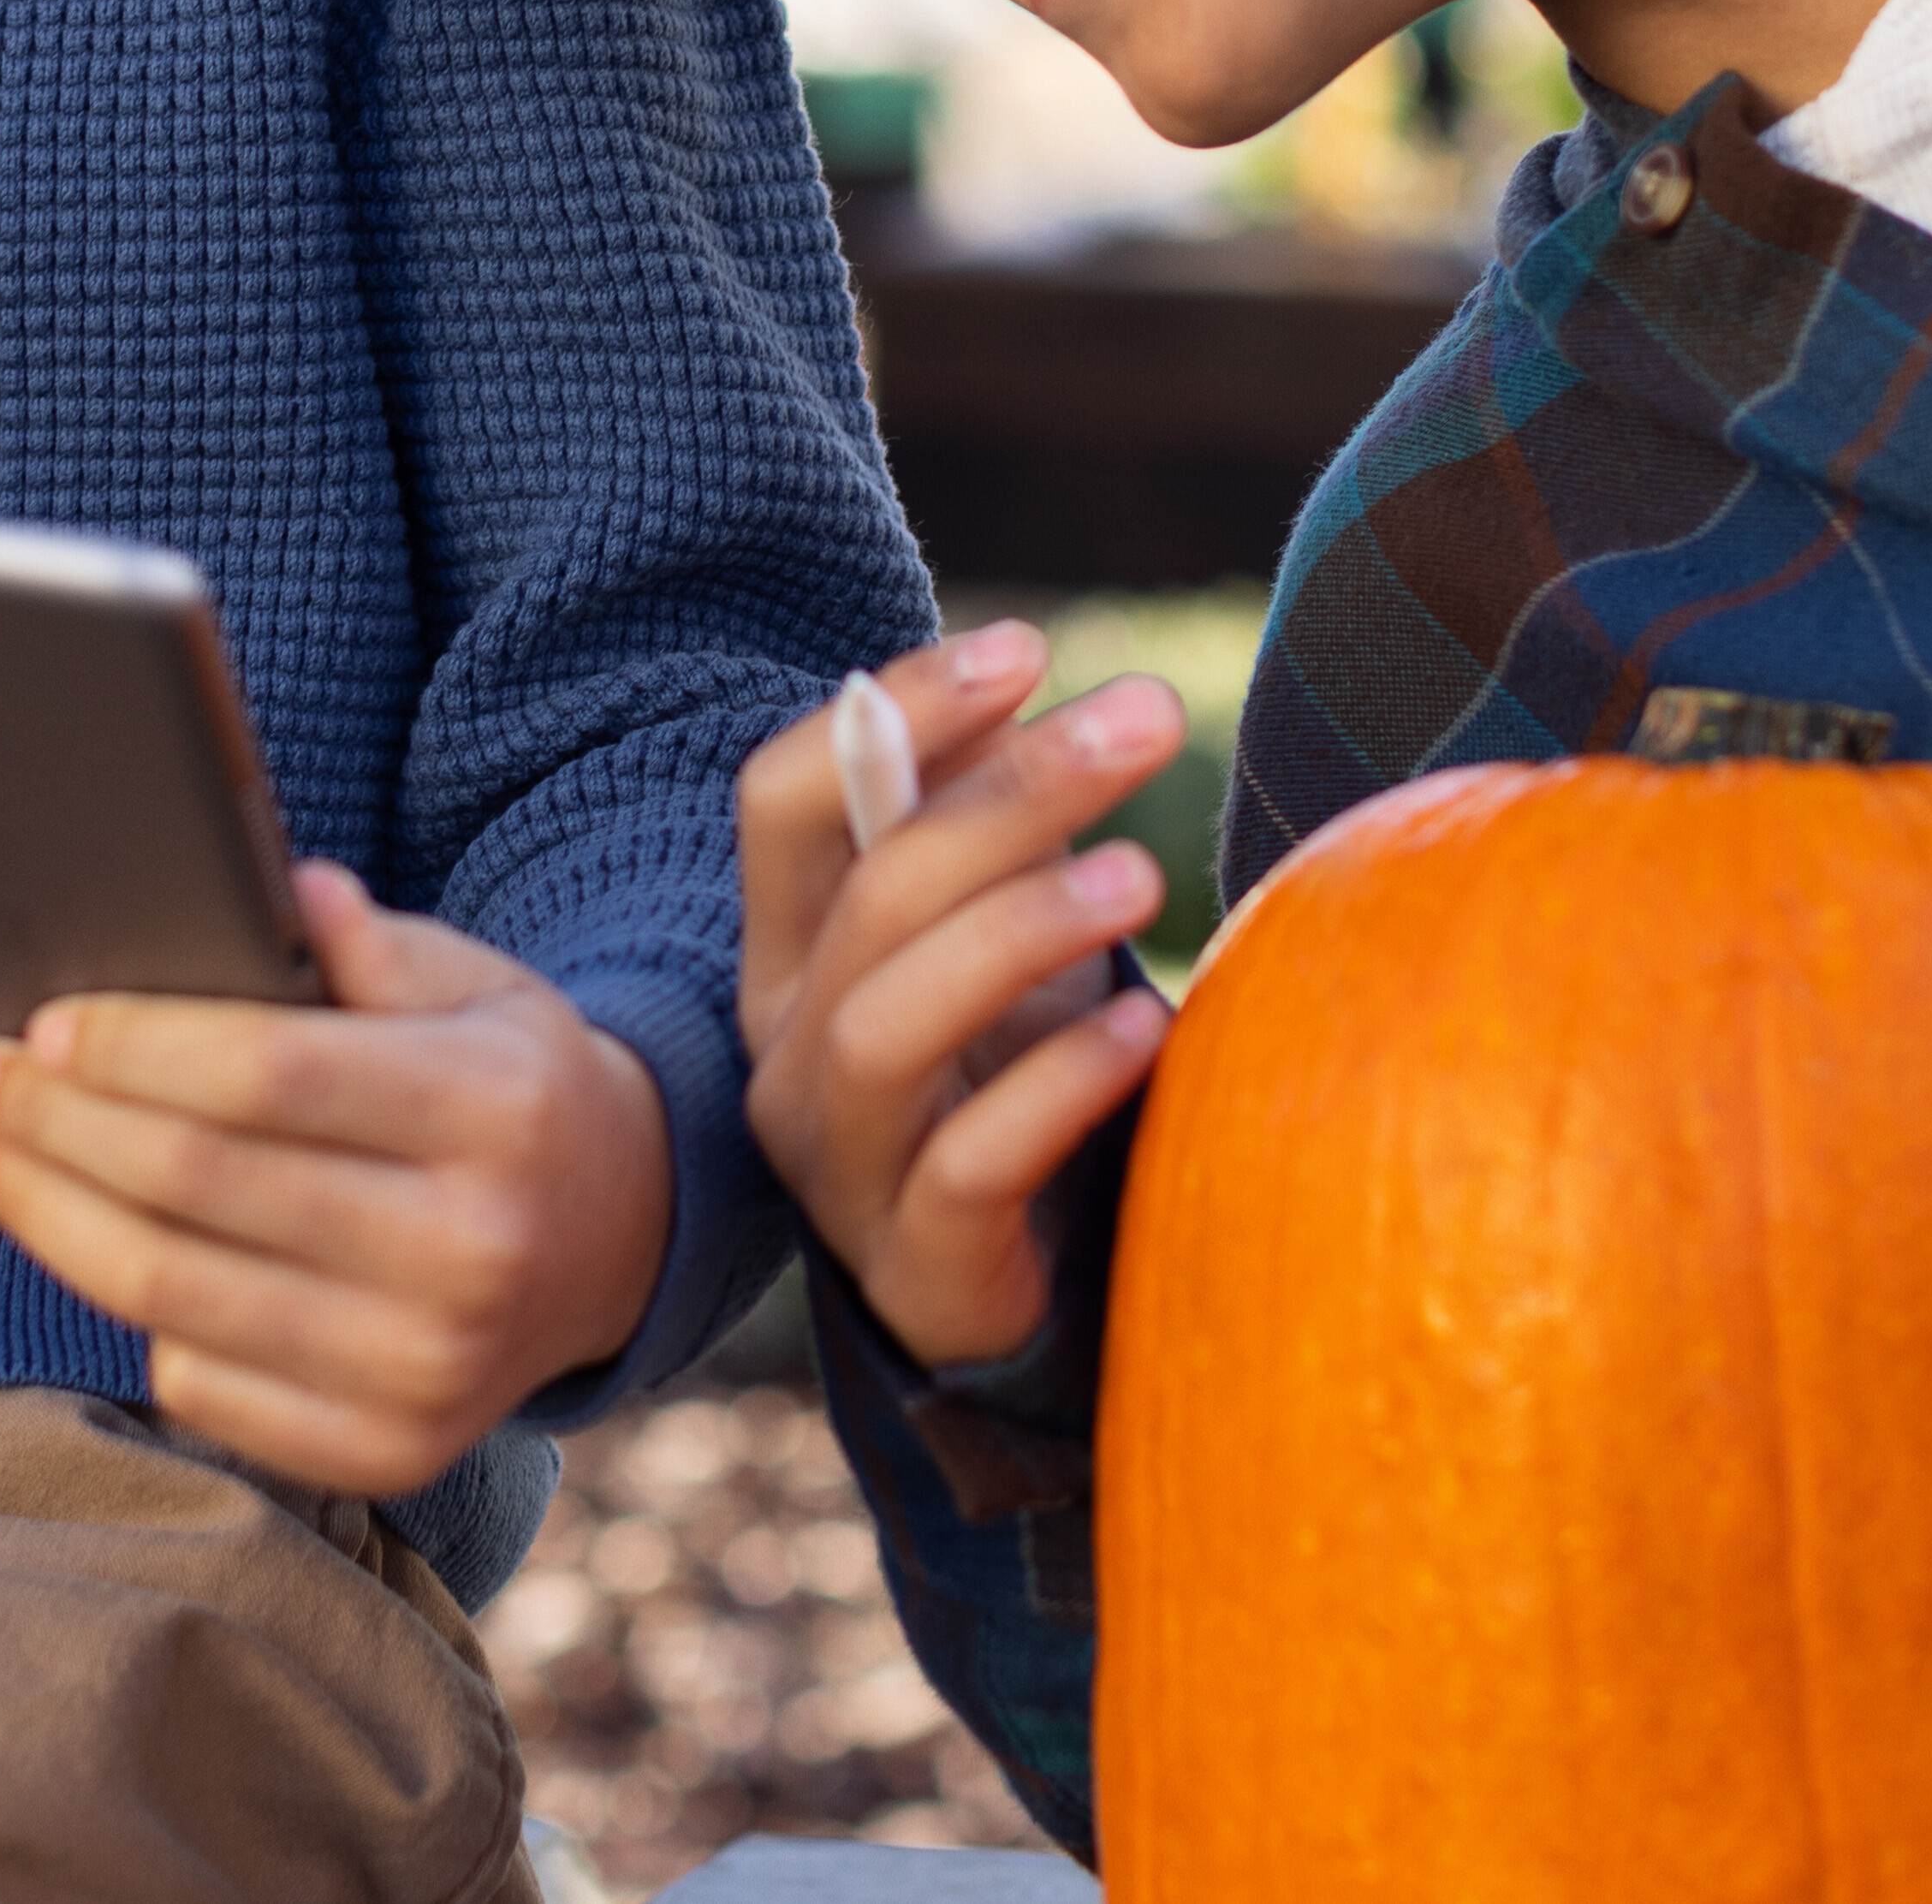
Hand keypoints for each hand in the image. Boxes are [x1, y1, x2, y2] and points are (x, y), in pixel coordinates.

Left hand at [0, 865, 673, 1499]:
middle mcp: (471, 1250)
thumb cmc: (511, 1090)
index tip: (46, 1026)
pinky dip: (126, 1309)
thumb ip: (368, 945)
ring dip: (46, 1212)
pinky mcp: (391, 1454)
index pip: (271, 1075)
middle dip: (57, 1124)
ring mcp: (429, 1369)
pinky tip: (78, 1240)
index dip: (138, 1049)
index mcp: (495, 1110)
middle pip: (197, 1184)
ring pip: (171, 1292)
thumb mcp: (476, 986)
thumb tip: (261, 889)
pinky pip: (203, 1381)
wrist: (621, 1237)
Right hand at [735, 621, 1179, 1369]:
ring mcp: (838, 1164)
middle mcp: (787, 1049)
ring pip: (888, 1022)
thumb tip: (1015, 673)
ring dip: (1019, 929)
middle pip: (870, 892)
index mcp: (789, 949)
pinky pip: (965, 1165)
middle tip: (1149, 720)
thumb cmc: (1005, 1074)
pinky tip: (1144, 1028)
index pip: (782, 798)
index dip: (895, 710)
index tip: (1028, 647)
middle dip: (1012, 791)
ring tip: (1145, 872)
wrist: (1021, 1284)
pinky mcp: (914, 1262)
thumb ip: (974, 818)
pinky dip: (1055, 1085)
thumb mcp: (990, 931)